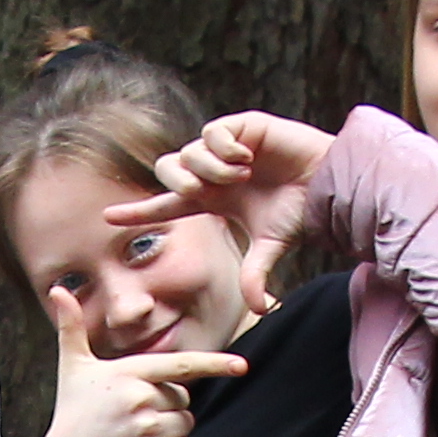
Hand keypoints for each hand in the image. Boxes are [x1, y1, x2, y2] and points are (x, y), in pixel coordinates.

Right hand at [22, 284, 251, 436]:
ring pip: (185, 424)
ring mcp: (144, 429)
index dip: (215, 364)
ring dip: (170, 428)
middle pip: (184, 398)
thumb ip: (71, 328)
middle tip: (136, 412)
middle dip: (169, 404)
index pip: (181, 365)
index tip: (242, 365)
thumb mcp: (72, 367)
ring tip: (137, 431)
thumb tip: (57, 291)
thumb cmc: (74, 410)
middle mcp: (139, 399)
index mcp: (128, 373)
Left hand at [106, 109, 332, 312]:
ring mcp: (227, 148)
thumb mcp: (271, 246)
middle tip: (197, 193)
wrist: (328, 184)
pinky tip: (246, 159)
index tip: (109, 218)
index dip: (139, 211)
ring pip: (190, 153)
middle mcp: (214, 173)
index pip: (166, 205)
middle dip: (175, 184)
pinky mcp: (243, 127)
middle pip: (169, 170)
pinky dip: (223, 148)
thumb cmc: (301, 211)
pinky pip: (212, 132)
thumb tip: (258, 309)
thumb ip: (255, 273)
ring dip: (208, 168)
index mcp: (213, 199)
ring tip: (240, 177)